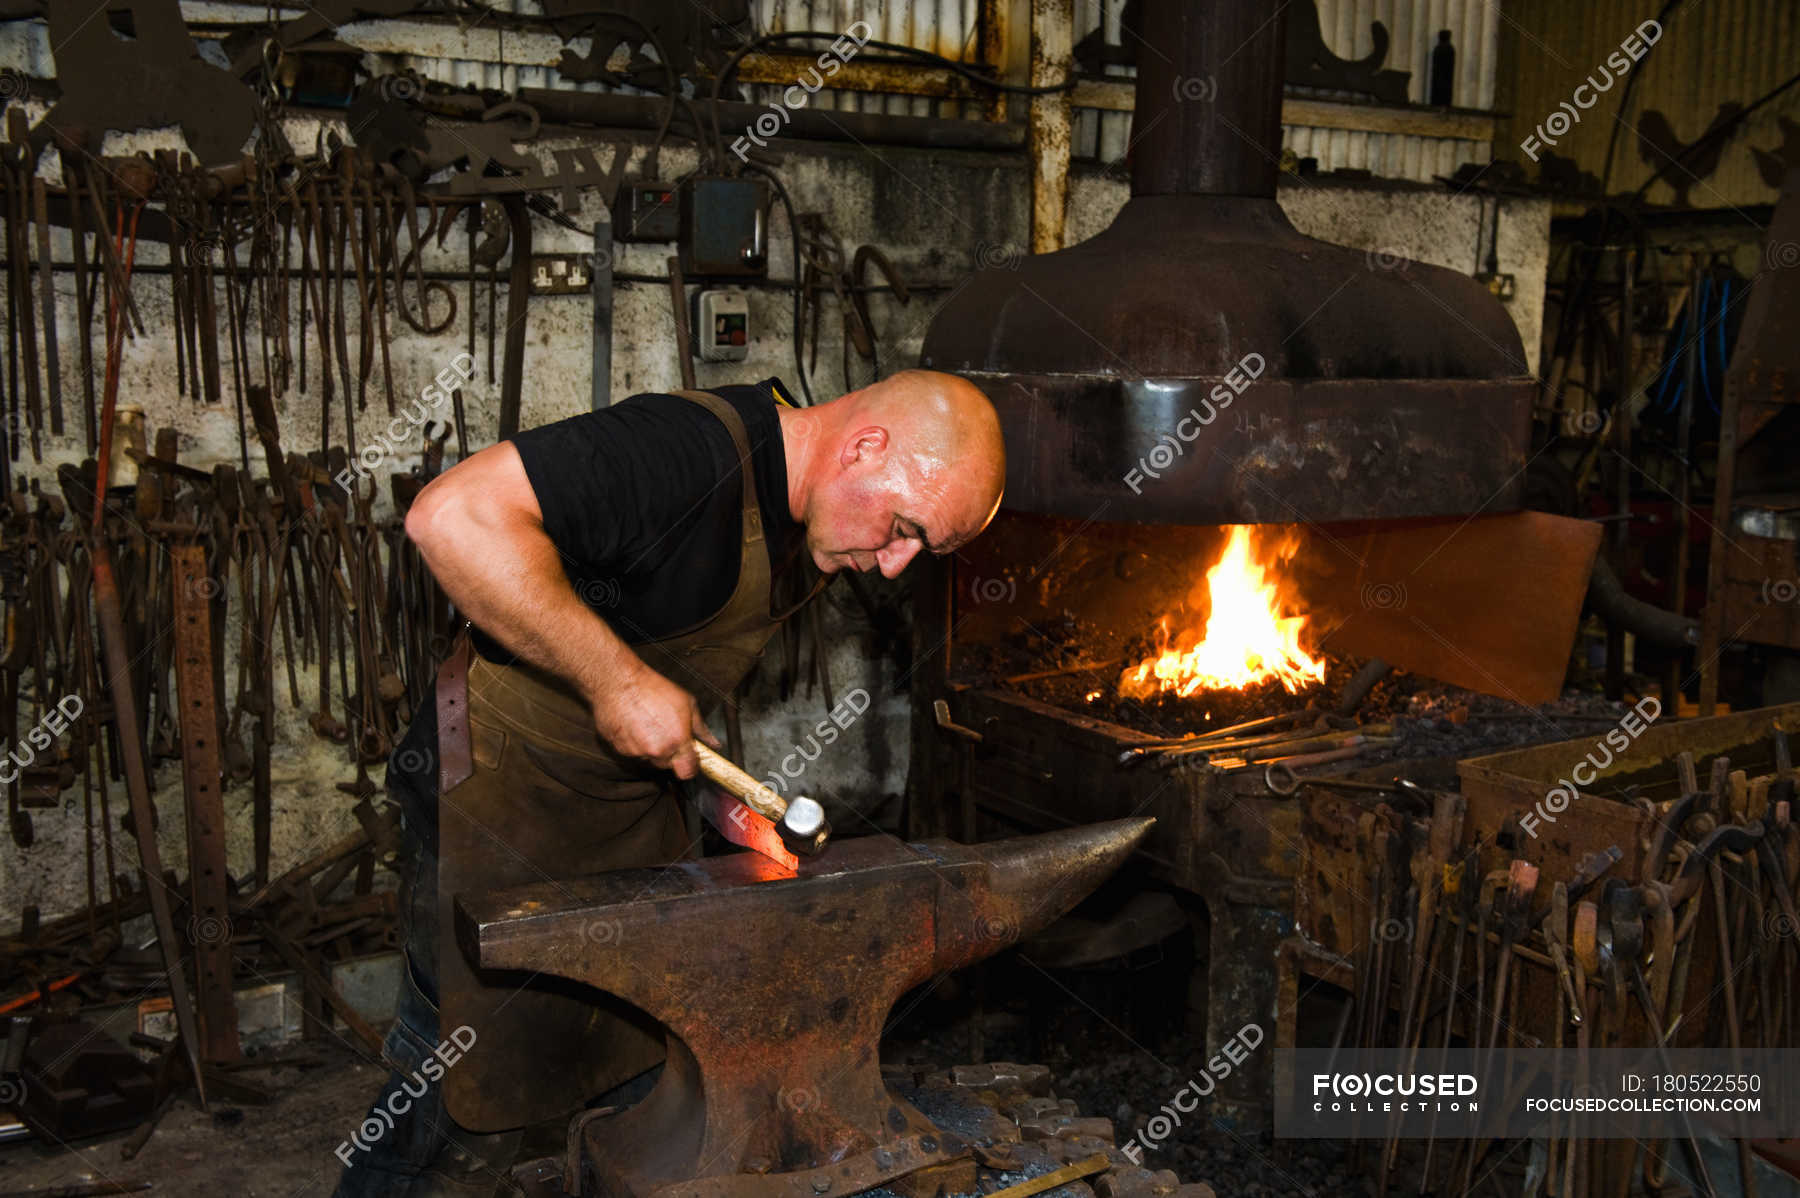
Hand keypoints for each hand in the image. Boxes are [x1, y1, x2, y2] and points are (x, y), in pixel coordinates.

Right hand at [589, 662, 715, 778]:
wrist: (619, 681)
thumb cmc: (652, 688)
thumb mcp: (687, 702)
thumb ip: (701, 728)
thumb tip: (713, 743)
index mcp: (677, 740)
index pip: (688, 772)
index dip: (691, 766)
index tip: (691, 758)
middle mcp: (657, 750)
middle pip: (669, 766)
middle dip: (672, 753)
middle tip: (668, 732)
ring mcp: (636, 752)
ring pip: (650, 758)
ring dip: (652, 747)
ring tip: (649, 724)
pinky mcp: (620, 749)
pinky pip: (633, 752)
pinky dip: (636, 743)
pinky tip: (636, 724)